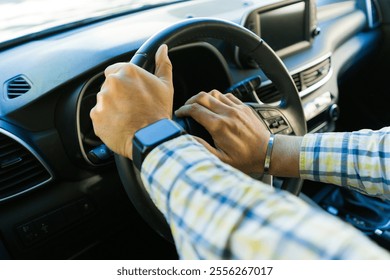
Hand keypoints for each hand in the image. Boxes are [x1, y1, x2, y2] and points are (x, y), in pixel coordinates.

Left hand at [90, 44, 173, 158]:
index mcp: (127, 71)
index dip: (124, 82)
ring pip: (104, 101)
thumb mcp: (165, 86)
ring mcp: (102, 100)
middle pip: (109, 86)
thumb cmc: (159, 113)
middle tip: (132, 106)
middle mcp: (111, 83)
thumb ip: (162, 64)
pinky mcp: (96, 116)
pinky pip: (99, 116)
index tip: (131, 92)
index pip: (115, 70)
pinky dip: (107, 120)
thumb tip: (163, 49)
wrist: (151, 138)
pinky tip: (120, 125)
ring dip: (112, 107)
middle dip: (118, 95)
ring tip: (127, 117)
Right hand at [175, 90, 269, 173]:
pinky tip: (215, 105)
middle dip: (190, 101)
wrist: (267, 153)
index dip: (183, 109)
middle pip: (202, 97)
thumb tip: (187, 138)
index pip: (195, 109)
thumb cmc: (245, 159)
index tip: (180, 113)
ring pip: (214, 93)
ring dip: (203, 97)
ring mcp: (237, 108)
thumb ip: (202, 147)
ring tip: (198, 105)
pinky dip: (217, 97)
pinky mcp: (244, 107)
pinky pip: (227, 95)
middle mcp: (228, 114)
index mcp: (219, 126)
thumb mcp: (220, 159)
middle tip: (186, 107)